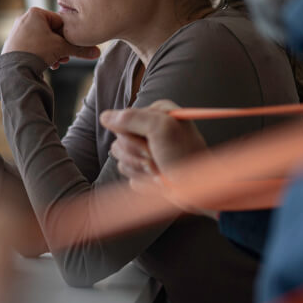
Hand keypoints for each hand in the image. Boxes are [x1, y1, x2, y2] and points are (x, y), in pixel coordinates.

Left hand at [1, 7, 99, 69]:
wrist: (15, 69)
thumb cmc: (37, 52)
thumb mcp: (62, 48)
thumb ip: (80, 49)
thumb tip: (97, 52)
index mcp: (35, 13)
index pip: (61, 21)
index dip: (68, 36)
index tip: (71, 47)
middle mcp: (24, 19)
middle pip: (52, 32)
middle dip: (60, 47)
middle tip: (65, 57)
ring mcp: (18, 31)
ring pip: (43, 41)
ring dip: (54, 52)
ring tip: (57, 62)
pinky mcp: (14, 43)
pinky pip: (34, 46)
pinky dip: (43, 54)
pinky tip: (48, 65)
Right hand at [101, 100, 213, 214]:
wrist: (197, 188)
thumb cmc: (185, 155)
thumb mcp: (161, 128)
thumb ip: (131, 117)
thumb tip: (104, 117)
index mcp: (156, 114)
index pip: (123, 118)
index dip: (131, 133)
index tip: (151, 141)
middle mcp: (150, 130)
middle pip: (119, 139)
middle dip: (135, 152)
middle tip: (156, 157)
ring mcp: (146, 152)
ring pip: (120, 158)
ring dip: (138, 167)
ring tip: (159, 170)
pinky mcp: (143, 171)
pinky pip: (127, 173)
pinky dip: (141, 179)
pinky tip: (157, 180)